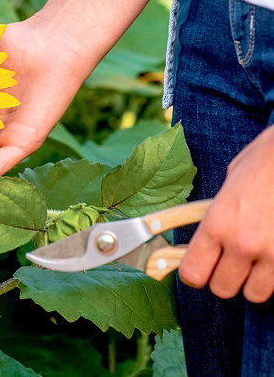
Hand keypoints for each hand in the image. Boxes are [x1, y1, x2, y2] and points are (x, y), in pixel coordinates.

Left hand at [178, 124, 273, 302]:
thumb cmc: (260, 164)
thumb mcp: (226, 187)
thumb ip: (215, 217)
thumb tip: (207, 238)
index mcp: (216, 224)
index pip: (193, 273)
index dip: (194, 274)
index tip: (198, 269)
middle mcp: (241, 244)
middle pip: (221, 289)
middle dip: (222, 278)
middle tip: (227, 263)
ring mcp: (271, 253)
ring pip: (253, 294)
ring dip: (250, 281)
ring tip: (253, 261)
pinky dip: (272, 277)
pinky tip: (271, 258)